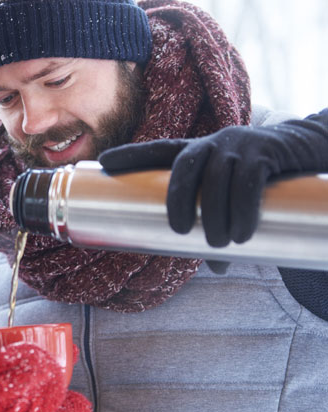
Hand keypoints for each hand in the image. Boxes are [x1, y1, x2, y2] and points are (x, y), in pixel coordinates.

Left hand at [98, 112, 327, 246]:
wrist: (309, 152)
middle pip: (184, 165)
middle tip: (179, 230)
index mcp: (198, 152)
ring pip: (217, 178)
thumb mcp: (234, 195)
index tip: (103, 162)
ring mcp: (239, 144)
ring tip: (219, 244)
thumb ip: (221, 225)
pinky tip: (242, 233)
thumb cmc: (262, 181)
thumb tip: (214, 268)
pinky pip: (250, 180)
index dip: (130, 155)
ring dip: (215, 213)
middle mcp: (213, 143)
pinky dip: (244, 208)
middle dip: (177, 198)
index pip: (158, 151)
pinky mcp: (266, 151)